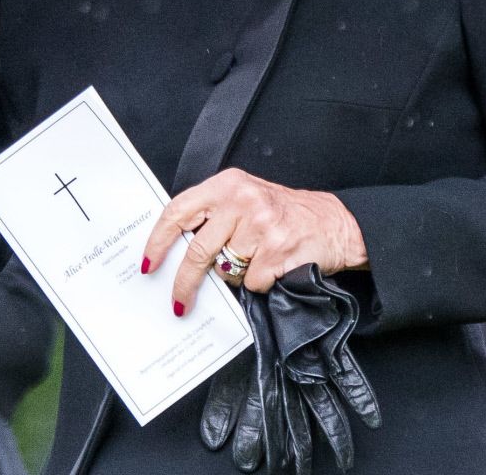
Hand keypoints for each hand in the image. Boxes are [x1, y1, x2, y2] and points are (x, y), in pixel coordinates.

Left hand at [141, 169, 366, 315]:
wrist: (337, 223)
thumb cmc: (285, 213)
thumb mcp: (245, 199)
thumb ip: (213, 214)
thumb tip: (175, 249)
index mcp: (227, 185)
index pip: (178, 211)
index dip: (158, 241)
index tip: (148, 263)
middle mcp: (242, 201)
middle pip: (198, 250)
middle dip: (185, 281)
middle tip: (178, 300)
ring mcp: (262, 225)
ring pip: (226, 269)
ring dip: (236, 275)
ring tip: (256, 260)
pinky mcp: (279, 251)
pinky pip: (252, 282)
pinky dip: (260, 283)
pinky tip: (274, 267)